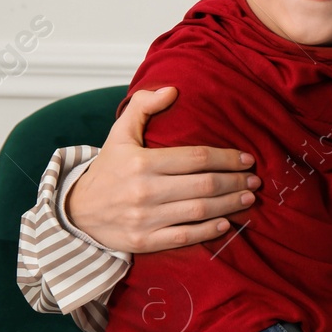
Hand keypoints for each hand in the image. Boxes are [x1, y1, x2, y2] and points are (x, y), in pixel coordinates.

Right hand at [68, 87, 258, 252]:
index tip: (247, 159)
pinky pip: (183, 236)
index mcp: (141, 162)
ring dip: (230, 204)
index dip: (226, 158)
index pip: (196, 158)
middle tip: (255, 180)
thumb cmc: (108, 169)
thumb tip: (173, 91)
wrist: (76, 211)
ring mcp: (144, 218)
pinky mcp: (144, 240)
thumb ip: (143, 107)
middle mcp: (144, 190)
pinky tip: (226, 223)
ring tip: (248, 198)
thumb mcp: (119, 134)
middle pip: (204, 185)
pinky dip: (208, 231)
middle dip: (235, 181)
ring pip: (199, 210)